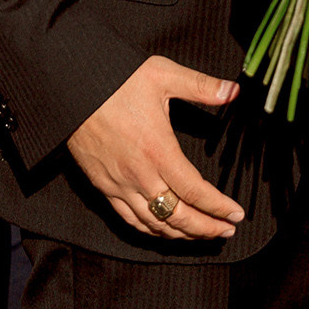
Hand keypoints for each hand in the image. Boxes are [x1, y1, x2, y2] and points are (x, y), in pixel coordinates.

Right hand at [64, 56, 244, 241]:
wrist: (71, 87)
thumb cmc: (116, 79)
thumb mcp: (163, 74)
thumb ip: (201, 86)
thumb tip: (235, 90)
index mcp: (159, 150)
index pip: (196, 192)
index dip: (219, 207)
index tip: (237, 213)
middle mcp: (140, 174)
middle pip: (178, 217)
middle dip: (206, 228)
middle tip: (227, 230)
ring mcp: (119, 184)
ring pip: (155, 224)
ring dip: (182, 234)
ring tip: (202, 234)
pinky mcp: (103, 186)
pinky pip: (130, 219)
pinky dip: (152, 230)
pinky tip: (164, 230)